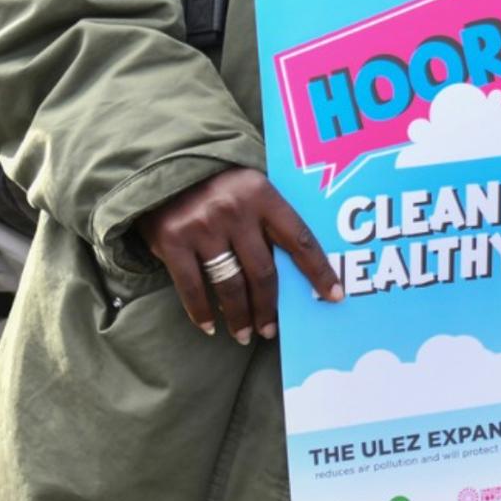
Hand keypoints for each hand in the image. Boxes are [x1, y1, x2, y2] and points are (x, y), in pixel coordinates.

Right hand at [137, 167, 342, 343]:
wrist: (166, 166)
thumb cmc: (221, 185)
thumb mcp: (252, 189)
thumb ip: (270, 220)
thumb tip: (295, 270)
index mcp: (264, 196)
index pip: (300, 240)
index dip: (319, 271)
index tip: (334, 296)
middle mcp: (235, 211)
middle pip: (263, 272)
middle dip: (268, 307)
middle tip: (270, 330)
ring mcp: (203, 226)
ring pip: (229, 285)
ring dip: (239, 316)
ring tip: (244, 334)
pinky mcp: (173, 240)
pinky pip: (192, 287)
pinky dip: (202, 312)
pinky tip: (210, 326)